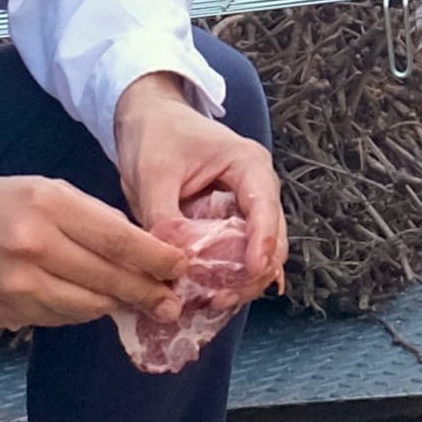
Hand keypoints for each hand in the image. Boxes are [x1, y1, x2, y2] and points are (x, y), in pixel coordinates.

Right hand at [0, 176, 185, 333]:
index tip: (184, 265)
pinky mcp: (16, 311)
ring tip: (144, 303)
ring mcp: (24, 284)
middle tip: (175, 299)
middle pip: (113, 275)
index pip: (120, 238)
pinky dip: (88, 310)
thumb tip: (143, 244)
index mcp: (48, 205)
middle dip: (150, 290)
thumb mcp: (39, 190)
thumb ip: (90, 215)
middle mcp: (37, 245)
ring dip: (121, 304)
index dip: (159, 257)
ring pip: (94, 302)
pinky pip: (68, 316)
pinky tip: (98, 304)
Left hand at [109, 71, 282, 300]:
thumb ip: (163, 216)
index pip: (265, 207)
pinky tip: (216, 295)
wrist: (149, 118)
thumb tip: (172, 260)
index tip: (253, 270)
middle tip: (222, 299)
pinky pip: (239, 252)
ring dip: (242, 279)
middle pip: (272, 236)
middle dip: (253, 271)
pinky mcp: (231, 221)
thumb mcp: (153, 174)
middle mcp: (257, 188)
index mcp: (248, 166)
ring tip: (214, 302)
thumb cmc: (156, 136)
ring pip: (260, 250)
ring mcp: (247, 206)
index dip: (263, 241)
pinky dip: (229, 274)